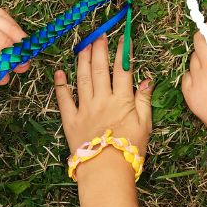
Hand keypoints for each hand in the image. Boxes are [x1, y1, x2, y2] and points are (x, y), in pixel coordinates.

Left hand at [54, 33, 152, 155]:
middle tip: (98, 35)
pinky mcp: (70, 120)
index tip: (122, 37)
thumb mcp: (145, 125)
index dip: (122, 51)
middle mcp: (102, 100)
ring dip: (82, 60)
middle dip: (99, 49)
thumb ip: (144, 100)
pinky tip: (59, 73)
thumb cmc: (130, 150)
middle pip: (100, 69)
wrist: (106, 172)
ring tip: (82, 46)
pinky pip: (63, 100)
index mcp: (122, 100)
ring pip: (82, 79)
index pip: (122, 69)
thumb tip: (147, 79)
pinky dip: (60, 85)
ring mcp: (84, 108)